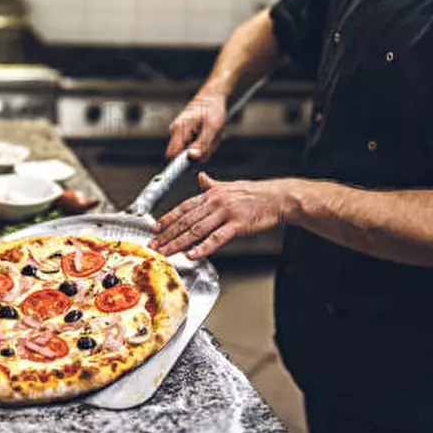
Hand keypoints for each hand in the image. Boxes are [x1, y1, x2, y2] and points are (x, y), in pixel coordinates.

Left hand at [149, 173, 291, 258]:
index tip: (155, 228)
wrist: (279, 197)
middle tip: (154, 245)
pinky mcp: (237, 225)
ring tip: (167, 252)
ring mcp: (226, 213)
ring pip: (196, 230)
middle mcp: (215, 202)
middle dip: (168, 234)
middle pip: (186, 220)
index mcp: (212, 194)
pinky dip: (203, 248)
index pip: (184, 207)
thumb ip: (212, 184)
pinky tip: (193, 255)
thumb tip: (200, 177)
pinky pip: (216, 238)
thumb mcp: (230, 186)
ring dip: (179, 242)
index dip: (167, 218)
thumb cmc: (256, 194)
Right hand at [166, 93, 226, 162]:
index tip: (194, 161)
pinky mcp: (185, 133)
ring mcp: (179, 132)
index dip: (182, 162)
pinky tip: (208, 133)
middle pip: (184, 155)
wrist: (213, 96)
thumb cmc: (213, 108)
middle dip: (200, 152)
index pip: (173, 155)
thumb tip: (193, 157)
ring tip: (211, 135)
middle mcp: (176, 130)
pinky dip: (204, 143)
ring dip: (205, 148)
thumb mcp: (213, 127)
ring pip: (191, 151)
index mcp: (179, 128)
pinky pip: (194, 146)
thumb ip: (203, 144)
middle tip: (211, 141)